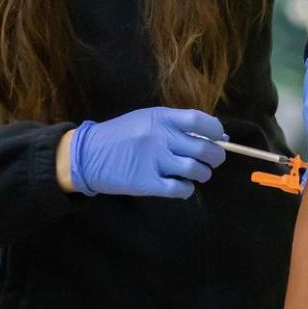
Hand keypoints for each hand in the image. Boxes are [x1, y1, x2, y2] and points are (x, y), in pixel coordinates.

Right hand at [66, 107, 227, 197]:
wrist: (87, 154)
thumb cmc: (122, 135)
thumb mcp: (148, 120)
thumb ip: (179, 125)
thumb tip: (219, 135)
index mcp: (162, 118)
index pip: (200, 121)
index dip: (216, 130)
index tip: (218, 137)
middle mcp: (161, 137)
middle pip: (204, 148)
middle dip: (216, 157)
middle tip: (212, 161)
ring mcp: (154, 161)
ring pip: (195, 170)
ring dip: (203, 174)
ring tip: (197, 173)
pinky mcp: (147, 183)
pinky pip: (180, 189)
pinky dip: (187, 190)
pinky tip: (182, 186)